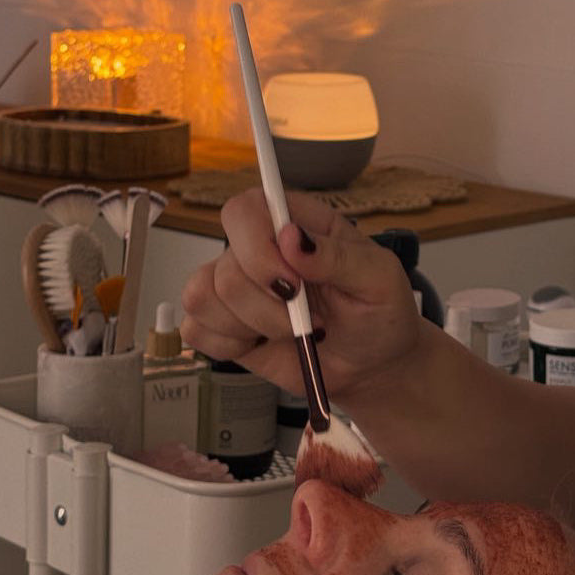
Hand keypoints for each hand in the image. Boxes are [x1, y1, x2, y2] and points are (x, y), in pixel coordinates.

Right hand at [181, 188, 420, 397]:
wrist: (375, 364)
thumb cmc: (380, 312)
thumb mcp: (379, 279)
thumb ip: (338, 257)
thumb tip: (289, 238)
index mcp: (295, 222)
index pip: (244, 209)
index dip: (256, 247)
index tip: (293, 283)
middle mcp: (257, 249)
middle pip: (224, 266)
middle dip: (268, 307)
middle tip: (312, 322)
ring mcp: (235, 288)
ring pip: (203, 298)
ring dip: (253, 327)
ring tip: (294, 335)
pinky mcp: (223, 325)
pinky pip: (194, 330)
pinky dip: (229, 346)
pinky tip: (264, 346)